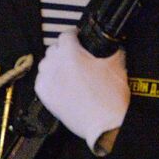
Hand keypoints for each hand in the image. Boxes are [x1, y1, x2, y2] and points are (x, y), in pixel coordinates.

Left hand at [34, 30, 128, 153]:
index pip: (66, 35)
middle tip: (76, 56)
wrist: (105, 123)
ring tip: (68, 70)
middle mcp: (55, 65)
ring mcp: (47, 80)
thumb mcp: (116, 64)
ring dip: (55, 64)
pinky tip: (61, 83)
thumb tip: (108, 43)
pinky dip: (49, 79)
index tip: (77, 38)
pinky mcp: (44, 95)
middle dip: (64, 50)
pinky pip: (41, 80)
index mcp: (71, 53)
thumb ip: (109, 48)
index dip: (74, 35)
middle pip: (54, 49)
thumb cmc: (110, 97)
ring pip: (45, 64)